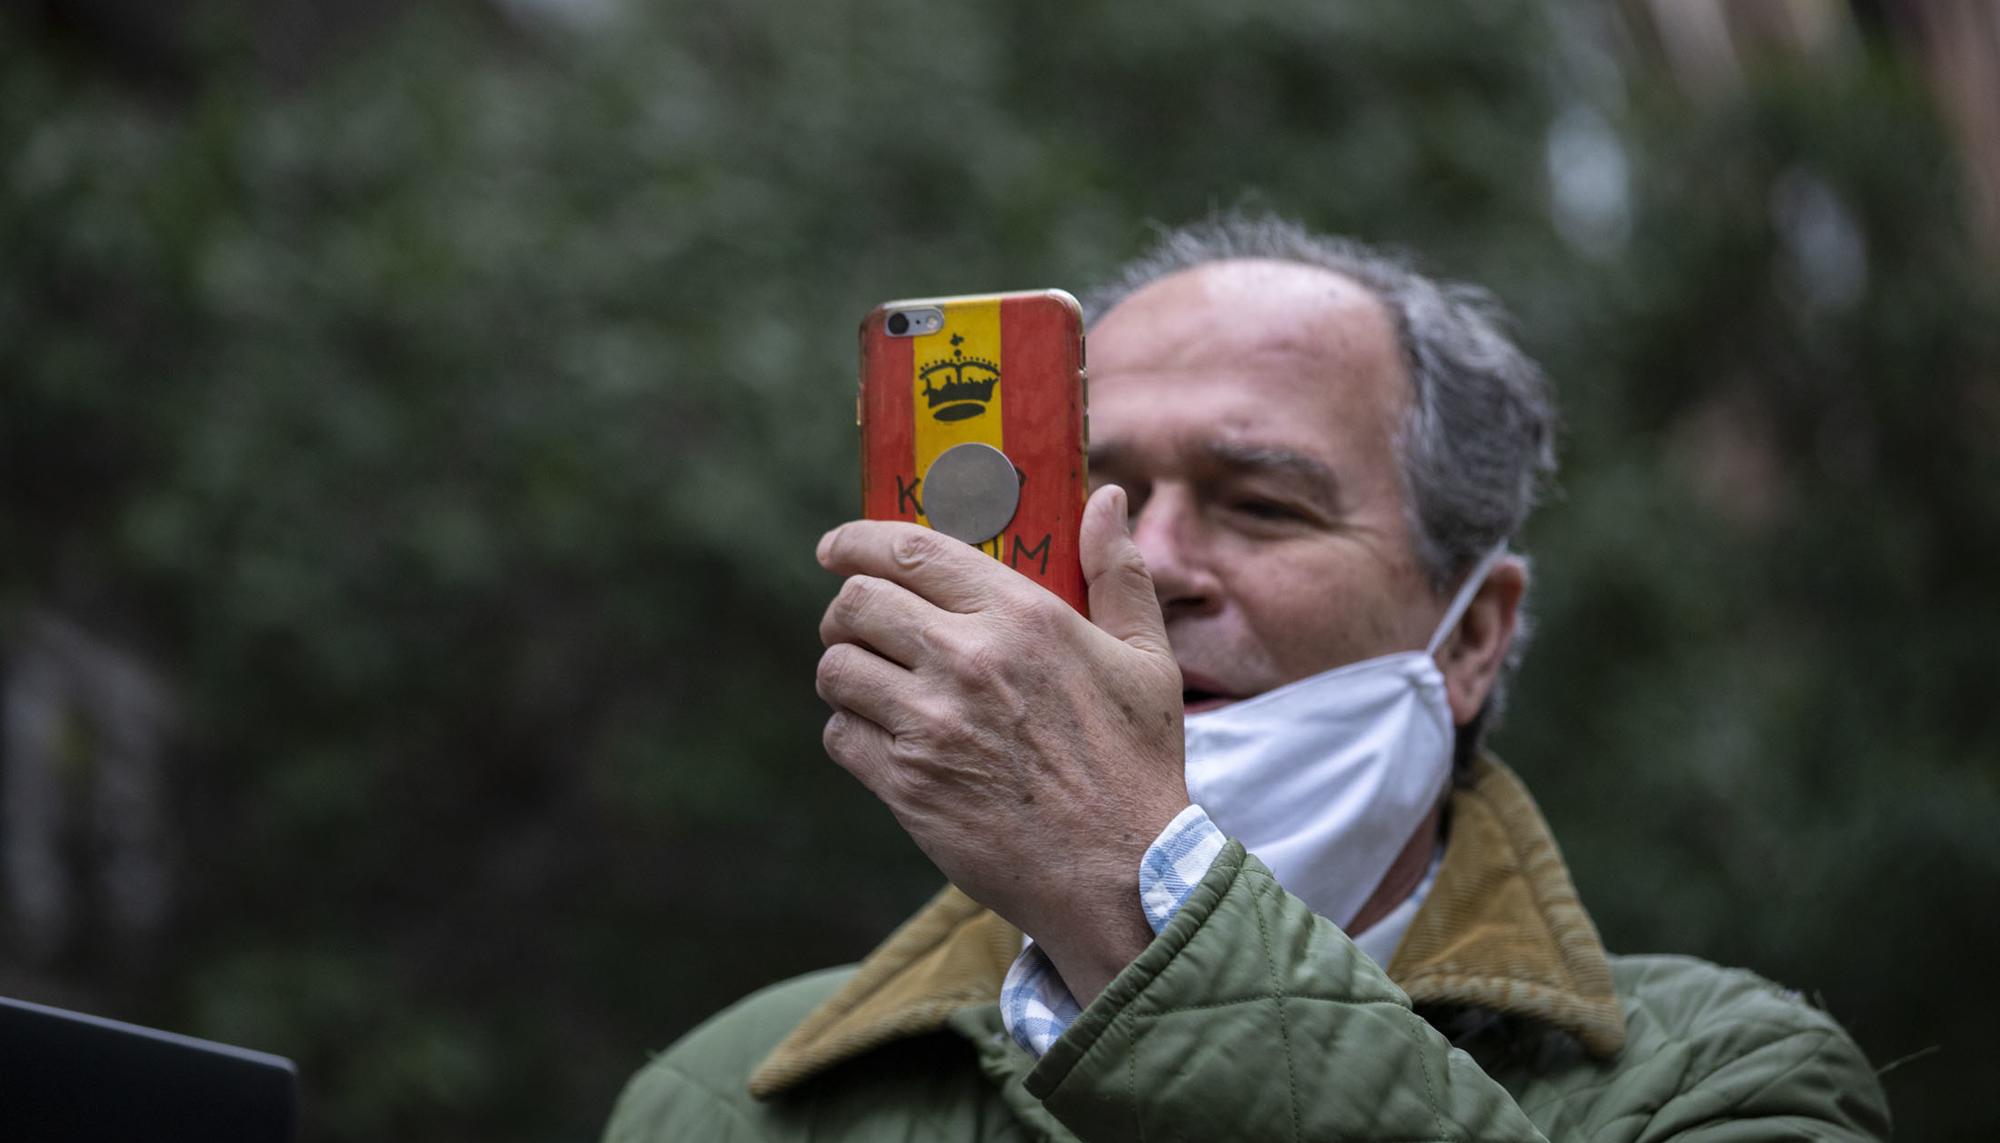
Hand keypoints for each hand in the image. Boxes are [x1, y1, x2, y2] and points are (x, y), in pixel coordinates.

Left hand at [816, 485, 1188, 1004]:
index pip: (908, 551)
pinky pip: (840, 735)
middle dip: (846, 609)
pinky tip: (885, 739)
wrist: (1123, 874)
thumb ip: (1119, 572)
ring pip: (837, 668)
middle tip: (859, 625)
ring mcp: (932, 724)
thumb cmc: (1138, 764)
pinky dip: (851, 732)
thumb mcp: (1147, 658)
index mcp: (1022, 616)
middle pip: (856, 603)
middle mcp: (968, 660)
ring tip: (872, 683)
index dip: (857, 540)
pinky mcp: (908, 784)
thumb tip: (1107, 499)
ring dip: (846, 671)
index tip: (836, 547)